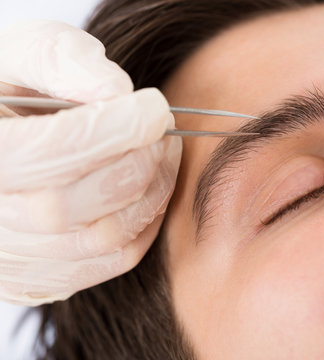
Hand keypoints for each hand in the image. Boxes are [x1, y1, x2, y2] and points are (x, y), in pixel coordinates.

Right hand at [0, 21, 181, 305]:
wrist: (3, 135)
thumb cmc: (8, 91)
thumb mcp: (19, 53)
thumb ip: (62, 59)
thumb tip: (118, 92)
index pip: (49, 153)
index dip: (116, 130)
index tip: (156, 106)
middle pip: (69, 207)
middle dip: (136, 162)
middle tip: (162, 130)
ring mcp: (5, 258)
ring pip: (99, 240)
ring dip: (151, 193)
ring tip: (161, 153)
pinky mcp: (38, 275)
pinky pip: (110, 262)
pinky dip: (144, 225)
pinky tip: (148, 188)